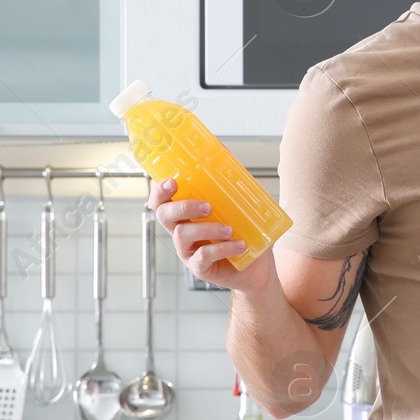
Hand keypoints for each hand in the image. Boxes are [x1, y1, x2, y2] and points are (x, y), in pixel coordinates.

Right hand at [149, 177, 275, 292]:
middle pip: (164, 215)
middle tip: (208, 206)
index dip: (160, 191)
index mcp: (186, 215)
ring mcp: (188, 251)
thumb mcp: (239, 207)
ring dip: (207, 228)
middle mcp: (182, 232)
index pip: (162, 201)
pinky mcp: (200, 268)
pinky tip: (240, 245)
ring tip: (230, 229)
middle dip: (183, 207)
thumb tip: (223, 150)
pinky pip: (203, 257)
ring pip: (182, 235)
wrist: (259, 269)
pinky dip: (222, 249)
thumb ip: (228, 184)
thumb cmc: (245, 234)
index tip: (173, 182)